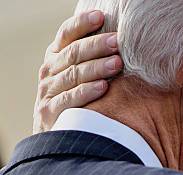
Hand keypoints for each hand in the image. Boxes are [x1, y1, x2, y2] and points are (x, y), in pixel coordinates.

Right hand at [34, 10, 122, 132]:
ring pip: (73, 75)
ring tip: (117, 63)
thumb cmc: (77, 100)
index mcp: (55, 57)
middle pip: (73, 54)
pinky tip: (103, 87)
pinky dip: (87, 92)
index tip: (101, 16)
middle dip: (96, 46)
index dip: (82, 24)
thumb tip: (120, 39)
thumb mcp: (79, 75)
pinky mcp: (50, 112)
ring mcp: (48, 91)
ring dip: (96, 68)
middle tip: (117, 42)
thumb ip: (91, 58)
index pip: (66, 34)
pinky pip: (70, 99)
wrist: (56, 136)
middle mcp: (49, 71)